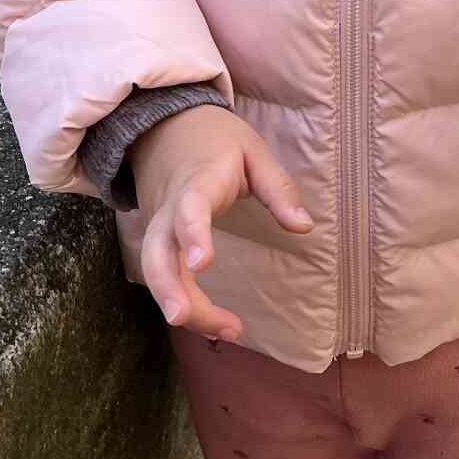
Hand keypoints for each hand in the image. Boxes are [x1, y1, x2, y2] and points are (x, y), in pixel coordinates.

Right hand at [132, 104, 312, 342]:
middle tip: (182, 318)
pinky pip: (162, 274)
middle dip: (167, 287)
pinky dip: (182, 301)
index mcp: (197, 182)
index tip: (202, 263)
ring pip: (154, 269)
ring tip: (222, 332)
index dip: (192, 234)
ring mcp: (158, 226)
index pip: (189, 208)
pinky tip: (211, 324)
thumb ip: (279, 189)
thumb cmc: (217, 140)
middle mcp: (169, 209)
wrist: (167, 126)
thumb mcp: (255, 153)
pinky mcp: (158, 240)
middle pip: (157, 251)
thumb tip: (304, 227)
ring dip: (178, 303)